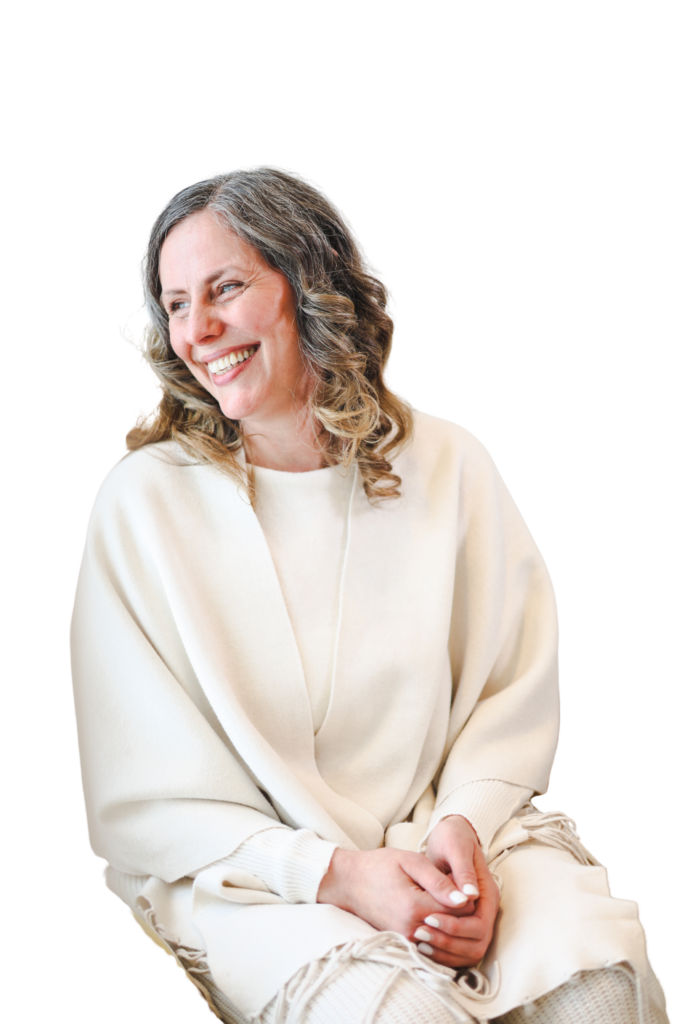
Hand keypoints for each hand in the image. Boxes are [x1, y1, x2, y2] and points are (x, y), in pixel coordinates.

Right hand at [317, 837, 494, 967]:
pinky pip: (432, 941)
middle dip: (461, 909)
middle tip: (452, 887)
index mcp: (415, 907)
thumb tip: (464, 898)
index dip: (465, 895)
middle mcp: (411, 930)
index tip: (458, 880)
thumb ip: (438, 881)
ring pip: (445, 937)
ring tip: (441, 896)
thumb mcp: (411, 862)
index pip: (460, 911)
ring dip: (450, 920)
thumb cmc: (380, 866)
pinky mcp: (403, 942)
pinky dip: (439, 928)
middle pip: (455, 927)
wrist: (349, 883)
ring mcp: (406, 940)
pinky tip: (433, 909)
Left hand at [420, 815, 499, 966]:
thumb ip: (463, 871)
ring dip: (446, 952)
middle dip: (449, 943)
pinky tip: (423, 945)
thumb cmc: (452, 838)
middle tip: (421, 934)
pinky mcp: (464, 922)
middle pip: (477, 944)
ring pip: (469, 951)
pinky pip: (459, 948)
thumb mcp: (455, 848)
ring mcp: (476, 918)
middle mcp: (485, 909)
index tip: (430, 919)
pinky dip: (444, 952)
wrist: (450, 835)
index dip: (456, 928)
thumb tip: (470, 895)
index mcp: (487, 893)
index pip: (480, 926)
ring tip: (419, 943)